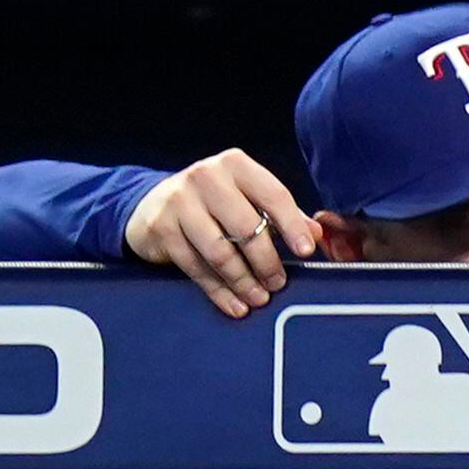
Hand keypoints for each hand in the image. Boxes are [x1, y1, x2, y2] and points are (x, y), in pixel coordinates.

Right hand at [126, 149, 320, 317]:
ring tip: (258, 296)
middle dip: (267, 262)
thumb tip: (315, 234)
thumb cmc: (211, 201)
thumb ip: (280, 213)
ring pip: (221, 252)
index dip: (292, 226)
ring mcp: (180, 201)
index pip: (273, 195)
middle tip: (278, 283)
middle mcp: (207, 177)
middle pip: (247, 227)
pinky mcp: (162, 227)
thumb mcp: (245, 197)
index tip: (306, 251)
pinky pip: (196, 267)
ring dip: (243, 281)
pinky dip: (219, 291)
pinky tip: (234, 303)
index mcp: (235, 164)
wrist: (153, 203)